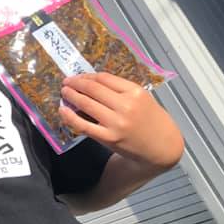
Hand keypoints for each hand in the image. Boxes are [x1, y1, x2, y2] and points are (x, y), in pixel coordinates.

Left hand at [59, 72, 183, 170]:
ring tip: (64, 92)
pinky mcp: (109, 138)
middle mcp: (126, 106)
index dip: (87, 76)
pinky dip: (70, 117)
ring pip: (87, 104)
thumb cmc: (150, 120)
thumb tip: (91, 82)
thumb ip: (120, 90)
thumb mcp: (142, 98)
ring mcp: (117, 122)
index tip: (78, 77)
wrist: (161, 146)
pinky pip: (84, 125)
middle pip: (93, 89)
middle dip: (76, 84)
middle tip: (66, 82)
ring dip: (71, 96)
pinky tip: (63, 111)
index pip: (104, 78)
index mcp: (135, 92)